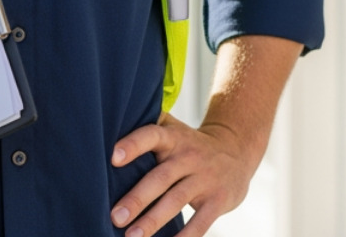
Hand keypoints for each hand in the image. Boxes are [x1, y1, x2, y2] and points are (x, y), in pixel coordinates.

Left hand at [109, 112, 260, 236]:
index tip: (113, 158)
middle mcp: (189, 157)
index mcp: (173, 138)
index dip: (134, 145)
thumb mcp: (173, 128)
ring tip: (131, 236)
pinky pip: (200, 222)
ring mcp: (205, 179)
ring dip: (152, 221)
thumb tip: (108, 121)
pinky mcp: (218, 200)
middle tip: (115, 217)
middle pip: (160, 177)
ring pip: (176, 201)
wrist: (237, 151)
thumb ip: (147, 123)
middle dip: (137, 198)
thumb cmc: (190, 143)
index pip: (152, 136)